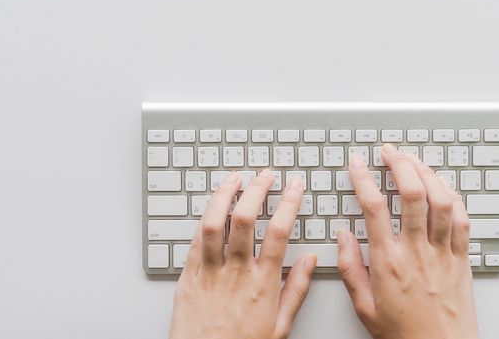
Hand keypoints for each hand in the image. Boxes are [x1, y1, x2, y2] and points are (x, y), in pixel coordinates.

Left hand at [169, 170, 316, 338]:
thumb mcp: (281, 326)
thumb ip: (297, 290)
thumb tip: (311, 260)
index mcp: (263, 283)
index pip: (279, 231)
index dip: (288, 203)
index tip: (294, 186)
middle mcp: (235, 273)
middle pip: (245, 219)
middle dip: (256, 189)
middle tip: (265, 175)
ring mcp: (208, 273)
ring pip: (213, 223)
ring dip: (224, 194)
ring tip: (234, 178)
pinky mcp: (187, 277)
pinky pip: (194, 241)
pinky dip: (204, 219)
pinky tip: (212, 208)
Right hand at [337, 143, 477, 338]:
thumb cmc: (404, 334)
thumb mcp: (364, 307)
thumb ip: (350, 268)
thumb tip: (343, 236)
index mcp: (389, 262)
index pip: (373, 207)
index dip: (363, 178)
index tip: (357, 164)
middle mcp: (417, 251)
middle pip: (411, 194)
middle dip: (398, 164)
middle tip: (388, 152)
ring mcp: (443, 252)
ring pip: (440, 200)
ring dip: (426, 173)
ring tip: (413, 160)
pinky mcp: (462, 258)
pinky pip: (462, 219)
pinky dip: (453, 197)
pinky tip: (443, 187)